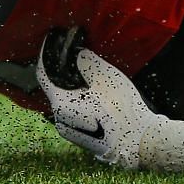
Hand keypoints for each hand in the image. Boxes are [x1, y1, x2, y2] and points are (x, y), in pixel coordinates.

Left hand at [35, 29, 183, 171]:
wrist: (139, 143)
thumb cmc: (122, 110)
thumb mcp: (106, 78)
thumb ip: (86, 61)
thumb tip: (76, 53)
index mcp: (60, 105)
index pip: (43, 74)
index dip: (46, 55)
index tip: (52, 40)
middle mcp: (59, 119)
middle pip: (54, 87)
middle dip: (61, 69)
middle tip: (71, 52)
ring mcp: (69, 130)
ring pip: (64, 99)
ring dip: (71, 84)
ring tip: (83, 69)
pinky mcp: (80, 136)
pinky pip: (73, 110)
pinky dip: (78, 97)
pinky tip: (92, 90)